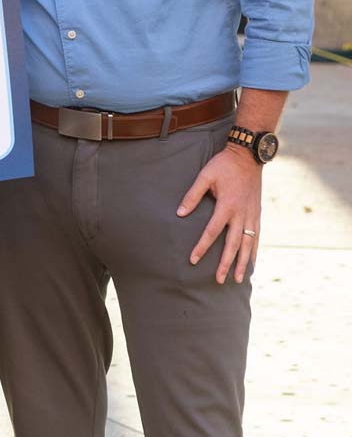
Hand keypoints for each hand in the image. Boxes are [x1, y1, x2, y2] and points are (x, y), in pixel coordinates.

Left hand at [176, 144, 261, 283]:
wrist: (248, 156)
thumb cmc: (224, 165)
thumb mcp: (205, 175)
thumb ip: (192, 195)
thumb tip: (179, 213)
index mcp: (227, 205)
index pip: (212, 232)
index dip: (202, 247)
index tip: (194, 260)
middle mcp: (241, 214)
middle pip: (233, 244)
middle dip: (226, 263)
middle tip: (219, 280)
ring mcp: (251, 215)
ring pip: (247, 244)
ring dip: (242, 262)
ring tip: (237, 279)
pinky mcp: (257, 213)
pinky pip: (257, 237)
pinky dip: (254, 251)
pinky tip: (252, 263)